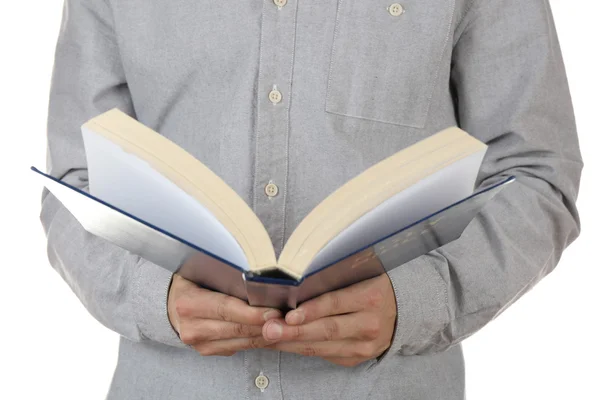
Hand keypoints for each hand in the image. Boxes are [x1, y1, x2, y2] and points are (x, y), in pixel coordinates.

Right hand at [168, 274, 280, 355]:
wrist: (170, 306)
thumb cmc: (192, 282)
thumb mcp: (200, 273)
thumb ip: (224, 277)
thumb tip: (258, 279)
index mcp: (188, 303)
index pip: (225, 309)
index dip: (251, 312)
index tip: (274, 311)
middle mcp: (192, 327)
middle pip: (236, 328)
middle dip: (264, 325)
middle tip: (287, 320)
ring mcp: (199, 344)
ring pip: (240, 342)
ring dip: (265, 335)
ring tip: (284, 326)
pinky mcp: (208, 352)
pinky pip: (239, 348)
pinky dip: (257, 340)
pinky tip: (271, 332)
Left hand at [262, 274, 396, 366]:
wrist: (402, 311)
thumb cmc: (371, 285)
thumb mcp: (359, 275)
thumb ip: (333, 279)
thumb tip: (294, 284)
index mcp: (371, 297)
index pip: (336, 303)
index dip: (311, 310)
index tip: (289, 315)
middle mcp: (369, 324)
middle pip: (326, 329)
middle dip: (294, 331)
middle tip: (269, 330)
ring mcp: (364, 345)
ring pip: (322, 346)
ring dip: (292, 343)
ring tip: (268, 338)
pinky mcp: (357, 358)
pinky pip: (324, 354)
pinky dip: (301, 349)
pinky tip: (283, 344)